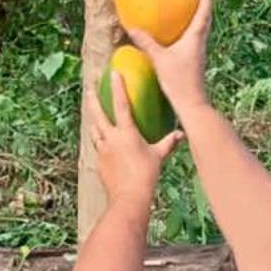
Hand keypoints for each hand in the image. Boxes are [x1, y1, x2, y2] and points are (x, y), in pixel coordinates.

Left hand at [88, 66, 183, 209]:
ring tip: (93, 111)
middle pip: (98, 113)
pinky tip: (101, 141)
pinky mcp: (99, 161)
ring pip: (94, 129)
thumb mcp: (158, 156)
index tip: (113, 72)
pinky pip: (97, 146)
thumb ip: (168, 143)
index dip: (117, 87)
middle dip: (93, 97)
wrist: (128, 198)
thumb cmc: (146, 175)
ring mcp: (102, 150)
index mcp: (126, 133)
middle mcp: (111, 138)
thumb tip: (181, 134)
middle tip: (89, 85)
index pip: (121, 104)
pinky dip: (99, 139)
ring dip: (93, 119)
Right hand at [123, 0, 212, 118]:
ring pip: (202, 27)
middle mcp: (200, 41)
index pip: (204, 11)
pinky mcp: (194, 59)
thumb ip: (147, 43)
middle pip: (206, 17)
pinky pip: (195, 37)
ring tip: (189, 5)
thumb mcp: (160, 59)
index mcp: (196, 37)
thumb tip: (131, 27)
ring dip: (199, 14)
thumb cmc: (179, 81)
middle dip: (203, 2)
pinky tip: (179, 32)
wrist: (192, 103)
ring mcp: (199, 51)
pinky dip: (191, 28)